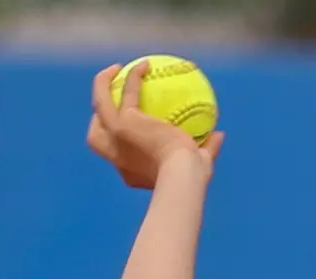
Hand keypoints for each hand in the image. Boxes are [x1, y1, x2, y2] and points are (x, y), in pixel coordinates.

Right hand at [86, 62, 224, 189]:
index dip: (121, 145)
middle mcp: (116, 156)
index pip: (120, 158)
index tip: (134, 131)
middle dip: (98, 118)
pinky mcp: (122, 122)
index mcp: (130, 171)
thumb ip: (208, 148)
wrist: (180, 175)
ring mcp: (115, 137)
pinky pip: (126, 91)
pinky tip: (145, 64)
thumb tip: (220, 134)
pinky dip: (133, 76)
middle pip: (95, 136)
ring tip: (115, 70)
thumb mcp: (200, 164)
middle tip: (111, 101)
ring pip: (99, 105)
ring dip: (102, 85)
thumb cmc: (192, 177)